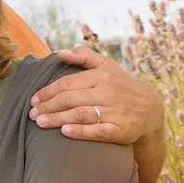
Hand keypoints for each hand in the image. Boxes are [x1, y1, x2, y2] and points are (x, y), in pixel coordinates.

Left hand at [29, 46, 163, 143]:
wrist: (151, 107)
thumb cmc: (121, 84)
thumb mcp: (106, 65)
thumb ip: (83, 56)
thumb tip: (59, 52)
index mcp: (101, 76)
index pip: (67, 83)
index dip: (48, 91)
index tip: (33, 100)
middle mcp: (108, 92)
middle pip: (71, 99)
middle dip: (49, 106)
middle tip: (32, 114)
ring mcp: (115, 111)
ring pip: (82, 114)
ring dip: (58, 119)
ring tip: (40, 123)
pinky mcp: (121, 130)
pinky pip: (99, 131)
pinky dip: (81, 131)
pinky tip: (65, 132)